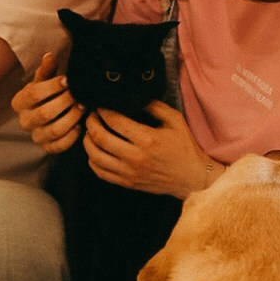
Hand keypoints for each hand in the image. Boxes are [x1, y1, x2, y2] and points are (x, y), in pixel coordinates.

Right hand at [11, 52, 82, 154]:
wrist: (47, 113)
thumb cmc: (45, 93)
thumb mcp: (44, 80)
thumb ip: (47, 69)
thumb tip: (50, 56)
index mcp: (19, 102)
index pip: (34, 94)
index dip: (52, 86)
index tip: (67, 80)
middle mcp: (24, 121)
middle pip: (45, 113)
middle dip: (65, 102)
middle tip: (78, 94)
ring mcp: (36, 136)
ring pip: (55, 130)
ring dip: (72, 117)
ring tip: (83, 106)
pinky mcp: (47, 148)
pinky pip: (60, 145)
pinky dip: (72, 136)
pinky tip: (80, 124)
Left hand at [83, 101, 223, 197]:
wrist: (192, 178)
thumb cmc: (184, 148)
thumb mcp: (175, 120)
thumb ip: (154, 106)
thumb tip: (135, 96)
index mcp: (147, 139)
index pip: (114, 121)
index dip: (103, 110)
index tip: (100, 105)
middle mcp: (135, 157)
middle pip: (99, 138)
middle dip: (90, 122)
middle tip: (91, 115)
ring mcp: (129, 172)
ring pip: (95, 156)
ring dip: (87, 141)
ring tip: (90, 131)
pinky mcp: (127, 183)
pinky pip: (100, 172)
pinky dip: (92, 160)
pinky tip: (95, 151)